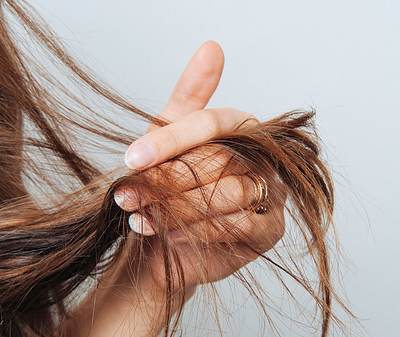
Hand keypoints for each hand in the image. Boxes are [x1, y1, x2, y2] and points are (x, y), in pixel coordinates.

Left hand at [115, 46, 286, 289]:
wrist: (167, 243)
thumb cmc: (171, 186)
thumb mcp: (168, 139)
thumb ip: (189, 97)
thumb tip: (212, 45)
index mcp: (241, 128)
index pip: (211, 124)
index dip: (170, 140)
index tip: (131, 158)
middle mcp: (262, 157)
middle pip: (219, 160)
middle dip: (167, 180)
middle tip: (128, 195)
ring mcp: (271, 193)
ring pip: (229, 193)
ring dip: (178, 208)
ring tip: (141, 216)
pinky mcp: (271, 229)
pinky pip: (240, 226)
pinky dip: (199, 231)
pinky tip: (169, 235)